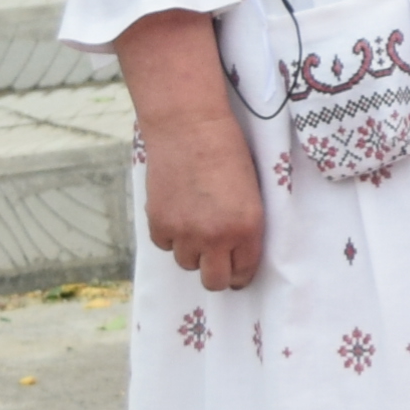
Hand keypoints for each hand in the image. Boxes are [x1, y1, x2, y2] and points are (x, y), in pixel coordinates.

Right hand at [142, 105, 265, 292]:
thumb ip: (244, 225)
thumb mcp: (251, 193)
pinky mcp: (158, 223)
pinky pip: (164, 245)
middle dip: (217, 274)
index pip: (243, 272)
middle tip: (217, 260)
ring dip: (192, 251)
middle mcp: (216, 237)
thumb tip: (235, 250)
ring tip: (197, 227)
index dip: (241, 274)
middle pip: (214, 281)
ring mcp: (184, 232)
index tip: (237, 270)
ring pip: (187, 263)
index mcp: (247, 228)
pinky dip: (170, 236)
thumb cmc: (229, 152)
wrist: (190, 127)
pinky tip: (178, 213)